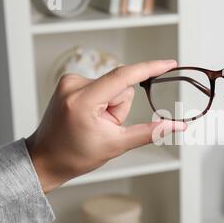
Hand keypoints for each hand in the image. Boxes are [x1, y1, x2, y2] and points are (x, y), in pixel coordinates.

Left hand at [27, 60, 185, 192]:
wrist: (46, 159)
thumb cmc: (75, 155)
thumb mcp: (116, 145)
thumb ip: (151, 133)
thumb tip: (177, 125)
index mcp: (83, 100)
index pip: (124, 77)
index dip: (150, 68)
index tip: (169, 63)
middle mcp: (74, 84)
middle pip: (122, 87)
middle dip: (120, 108)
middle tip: (105, 127)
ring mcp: (70, 81)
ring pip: (113, 88)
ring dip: (111, 107)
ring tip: (95, 124)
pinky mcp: (70, 82)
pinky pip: (103, 87)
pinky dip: (103, 102)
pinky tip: (89, 117)